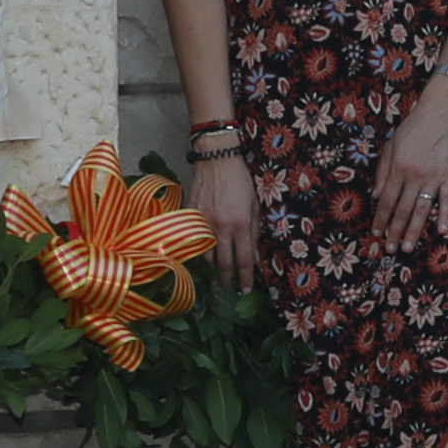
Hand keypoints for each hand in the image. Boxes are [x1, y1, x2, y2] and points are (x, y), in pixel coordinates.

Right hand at [192, 152, 260, 293]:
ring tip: (217, 275)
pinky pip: (193, 241)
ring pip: (205, 256)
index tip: (245, 289)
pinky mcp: (190, 216)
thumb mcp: (256, 204)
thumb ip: (255, 230)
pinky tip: (203, 255)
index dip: (245, 278)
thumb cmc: (241, 179)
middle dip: (228, 280)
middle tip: (230, 289)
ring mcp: (203, 223)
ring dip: (212, 269)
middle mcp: (221, 227)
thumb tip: (254, 254)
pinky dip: (199, 251)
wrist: (217, 158)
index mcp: (241, 224)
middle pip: (223, 264)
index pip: (244, 261)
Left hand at [379, 85, 447, 252]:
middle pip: (402, 210)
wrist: (440, 113)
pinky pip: (446, 199)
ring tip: (409, 247)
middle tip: (391, 249)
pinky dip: (445, 215)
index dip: (381, 218)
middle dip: (395, 231)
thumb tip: (376, 195)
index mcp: (397, 168)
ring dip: (415, 230)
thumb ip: (382, 171)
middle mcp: (414, 176)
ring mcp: (433, 177)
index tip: (376, 233)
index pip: (387, 200)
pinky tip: (442, 231)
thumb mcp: (391, 145)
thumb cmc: (412, 127)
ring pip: (422, 210)